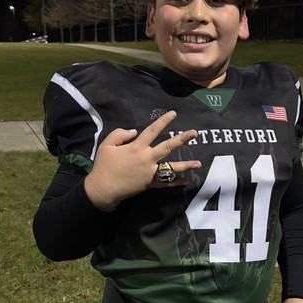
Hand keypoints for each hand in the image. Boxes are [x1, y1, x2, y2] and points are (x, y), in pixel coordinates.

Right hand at [84, 110, 200, 208]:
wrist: (103, 189)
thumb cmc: (104, 166)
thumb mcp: (106, 145)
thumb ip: (120, 134)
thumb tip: (135, 131)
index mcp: (136, 147)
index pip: (152, 131)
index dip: (163, 121)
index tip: (173, 114)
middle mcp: (146, 159)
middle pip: (167, 147)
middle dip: (182, 139)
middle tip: (195, 133)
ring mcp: (150, 172)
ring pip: (171, 168)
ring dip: (186, 165)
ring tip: (199, 163)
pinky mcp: (149, 184)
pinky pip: (165, 183)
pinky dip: (176, 182)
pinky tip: (186, 180)